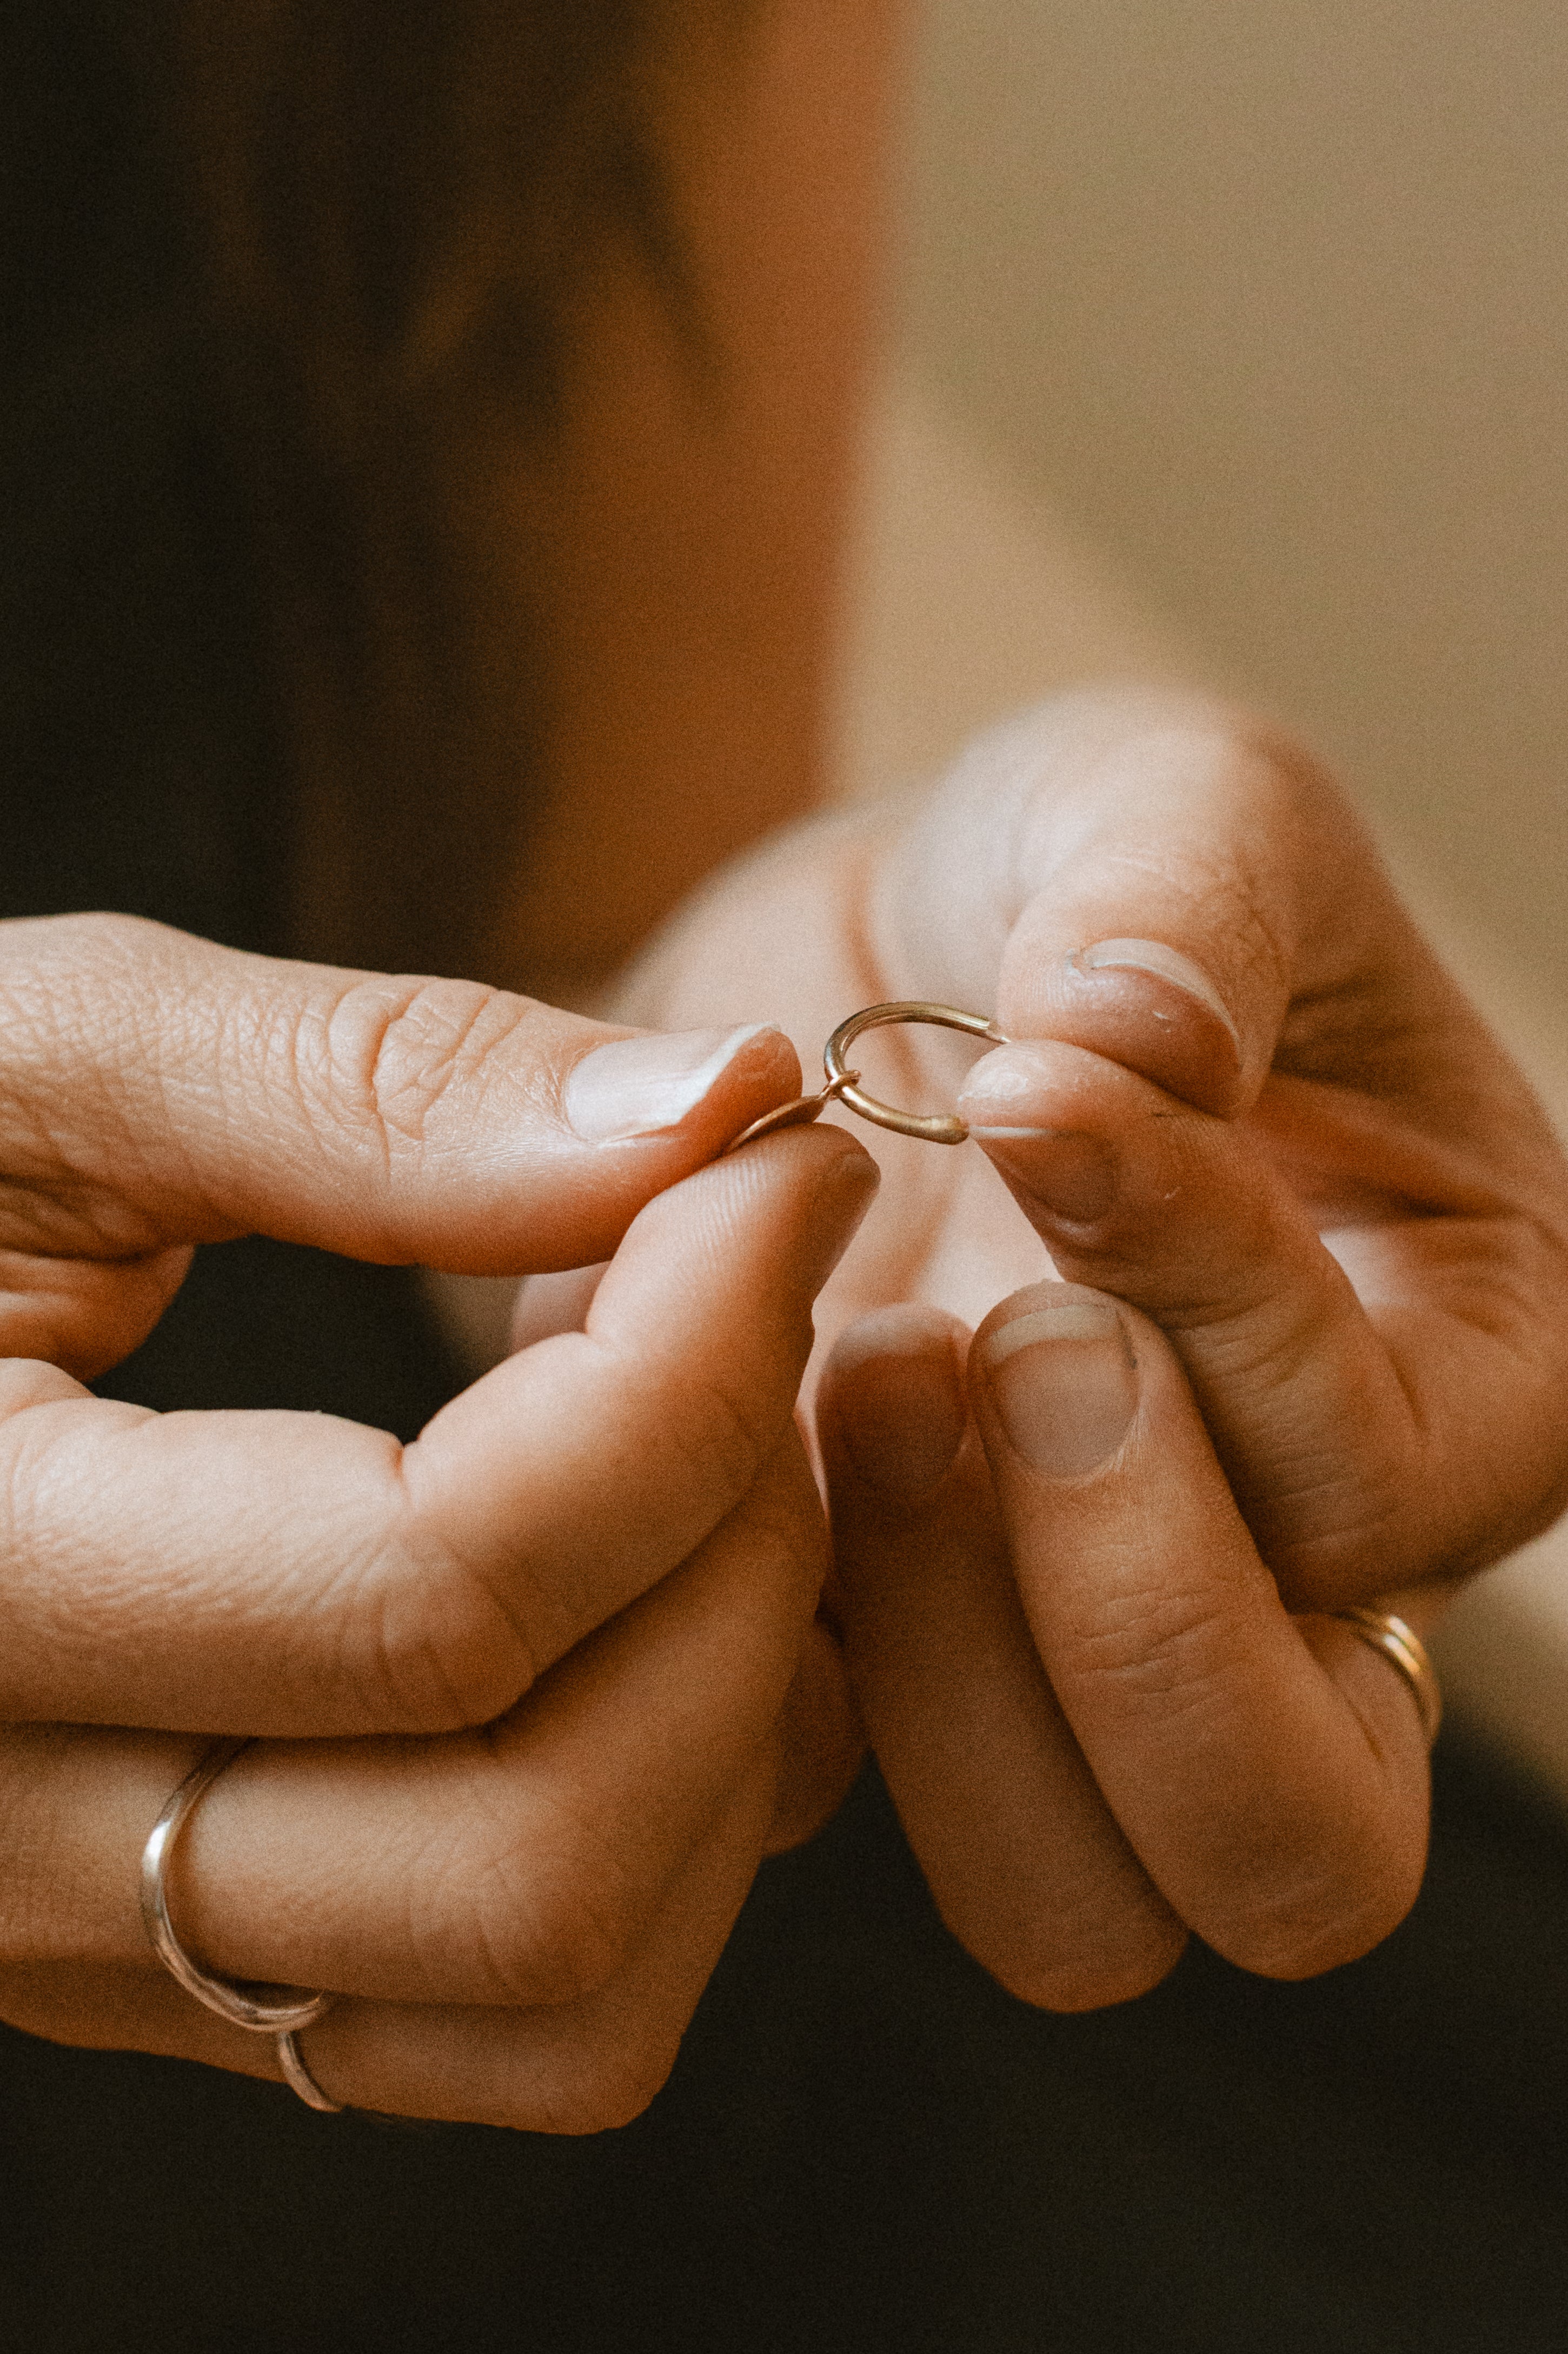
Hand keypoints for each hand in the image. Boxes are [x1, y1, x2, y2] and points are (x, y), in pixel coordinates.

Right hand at [0, 914, 874, 2122]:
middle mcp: (12, 1852)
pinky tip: (646, 1563)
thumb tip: (716, 1105)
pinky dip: (681, 1794)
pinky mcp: (201, 1960)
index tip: (780, 1165)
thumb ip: (373, 1086)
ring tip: (694, 1430)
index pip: (446, 1589)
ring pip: (576, 1982)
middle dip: (740, 1546)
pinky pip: (542, 1999)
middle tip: (745, 1302)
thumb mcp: (41, 1064)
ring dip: (732, 1698)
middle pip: (546, 1847)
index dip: (698, 1357)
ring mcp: (115, 1950)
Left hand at [618, 687, 1567, 1996]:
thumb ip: (1190, 896)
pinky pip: (843, 1818)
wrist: (865, 953)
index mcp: (1464, 1383)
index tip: (1039, 1097)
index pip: (1385, 1493)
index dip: (1215, 1314)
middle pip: (1295, 1842)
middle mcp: (1303, 1584)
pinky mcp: (882, 1671)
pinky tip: (723, 1422)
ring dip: (944, 1673)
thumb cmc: (1067, 871)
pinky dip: (759, 1662)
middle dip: (1127, 1612)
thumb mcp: (1165, 795)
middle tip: (981, 1338)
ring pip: (1076, 1911)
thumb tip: (1138, 1053)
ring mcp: (1081, 1664)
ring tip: (852, 1381)